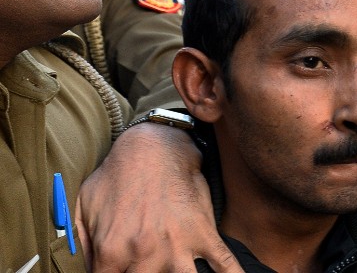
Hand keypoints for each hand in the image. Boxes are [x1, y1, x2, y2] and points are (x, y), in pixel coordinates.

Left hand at [76, 123, 243, 271]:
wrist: (156, 145)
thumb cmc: (119, 173)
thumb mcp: (85, 205)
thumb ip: (83, 244)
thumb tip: (89, 269)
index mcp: (112, 250)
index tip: (120, 272)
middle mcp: (144, 253)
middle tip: (148, 267)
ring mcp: (177, 246)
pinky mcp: (203, 234)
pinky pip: (225, 266)